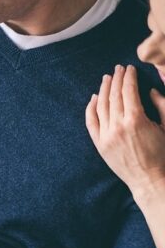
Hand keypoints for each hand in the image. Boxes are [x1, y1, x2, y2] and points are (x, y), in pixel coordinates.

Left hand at [86, 65, 164, 201]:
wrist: (149, 179)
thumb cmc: (163, 153)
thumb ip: (162, 105)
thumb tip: (150, 90)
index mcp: (136, 120)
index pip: (128, 91)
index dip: (128, 77)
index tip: (129, 68)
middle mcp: (117, 126)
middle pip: (113, 96)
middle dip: (116, 79)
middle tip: (118, 69)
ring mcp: (106, 136)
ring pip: (101, 107)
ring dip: (103, 90)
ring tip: (106, 78)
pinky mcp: (99, 145)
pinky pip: (91, 123)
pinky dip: (90, 109)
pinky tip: (93, 98)